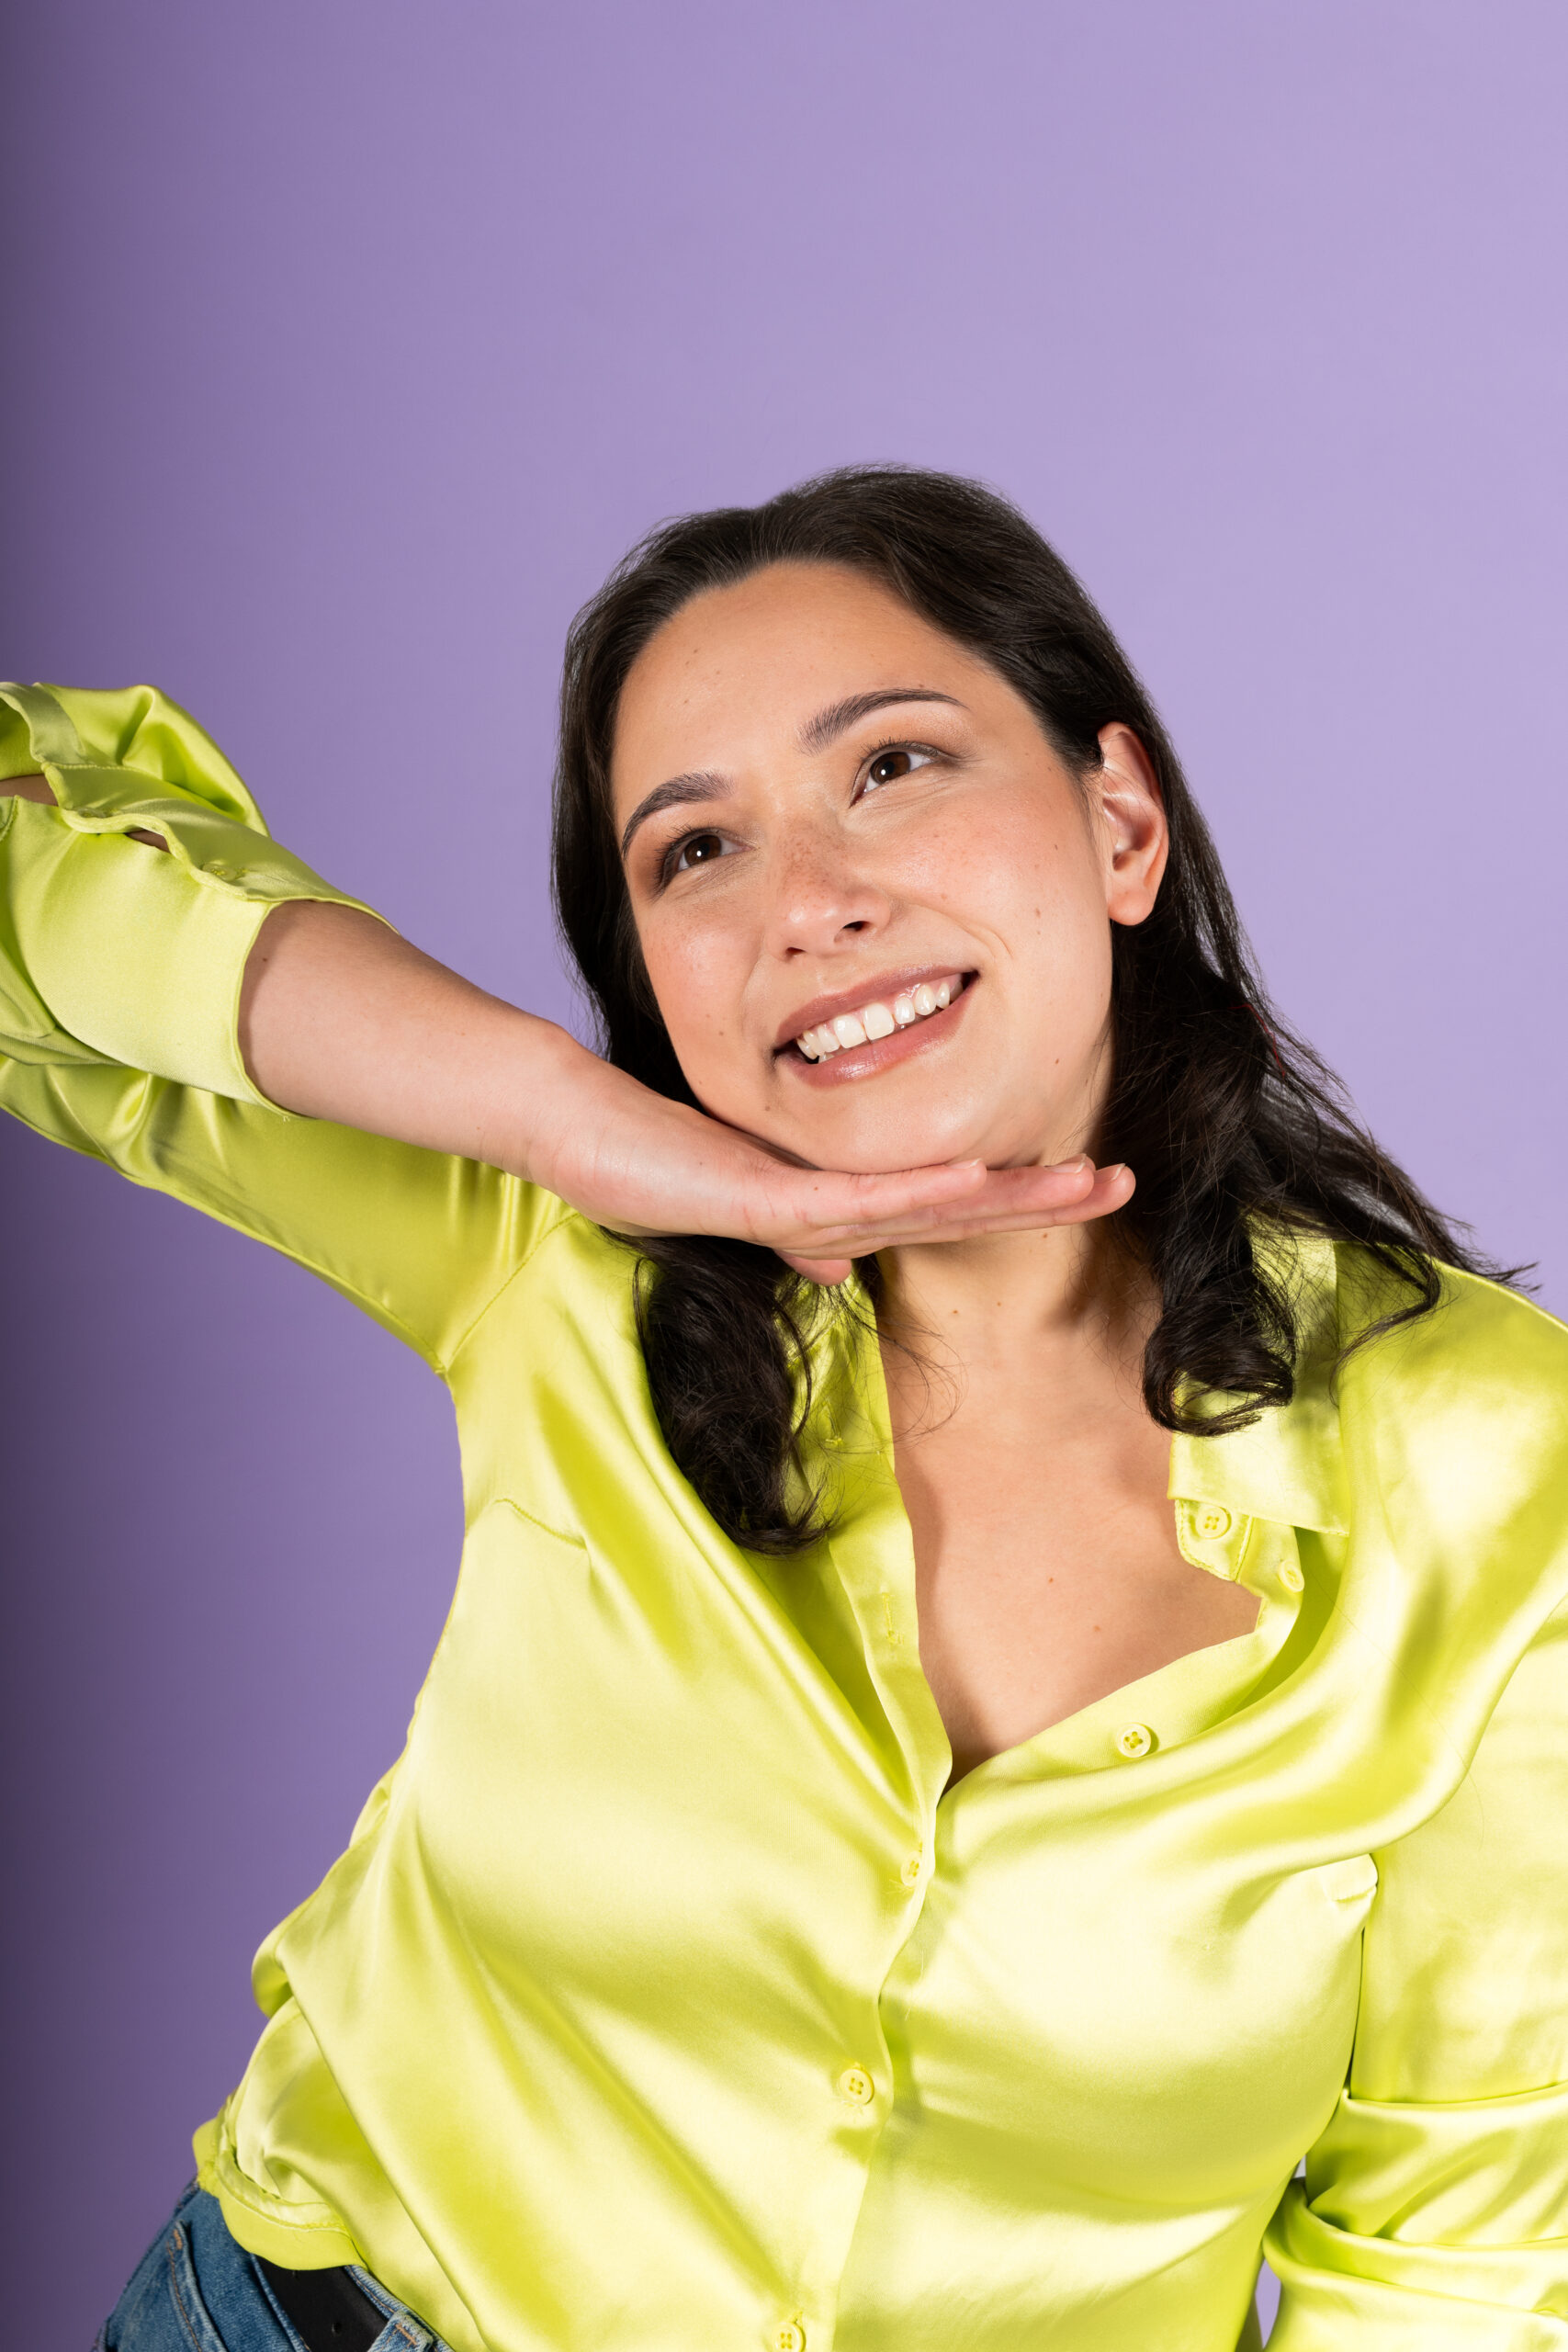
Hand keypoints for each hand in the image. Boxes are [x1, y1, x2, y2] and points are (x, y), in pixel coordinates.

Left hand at [527, 1037, 1132, 1285]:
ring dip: (1010, 1199)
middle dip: (1042, 1203)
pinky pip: (861, 1198)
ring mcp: (805, 1217)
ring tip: (1085, 1183)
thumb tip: (838, 1258)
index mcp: (834, 1213)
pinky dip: (923, 1192)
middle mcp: (831, 1225)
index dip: (1018, 1200)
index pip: (944, 1209)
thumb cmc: (654, 1160)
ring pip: (927, 1212)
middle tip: (1125, 1187)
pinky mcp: (769, 1202)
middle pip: (957, 1218)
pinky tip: (981, 1181)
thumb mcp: (741, 1181)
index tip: (1086, 1181)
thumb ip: (797, 1218)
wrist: (582, 1142)